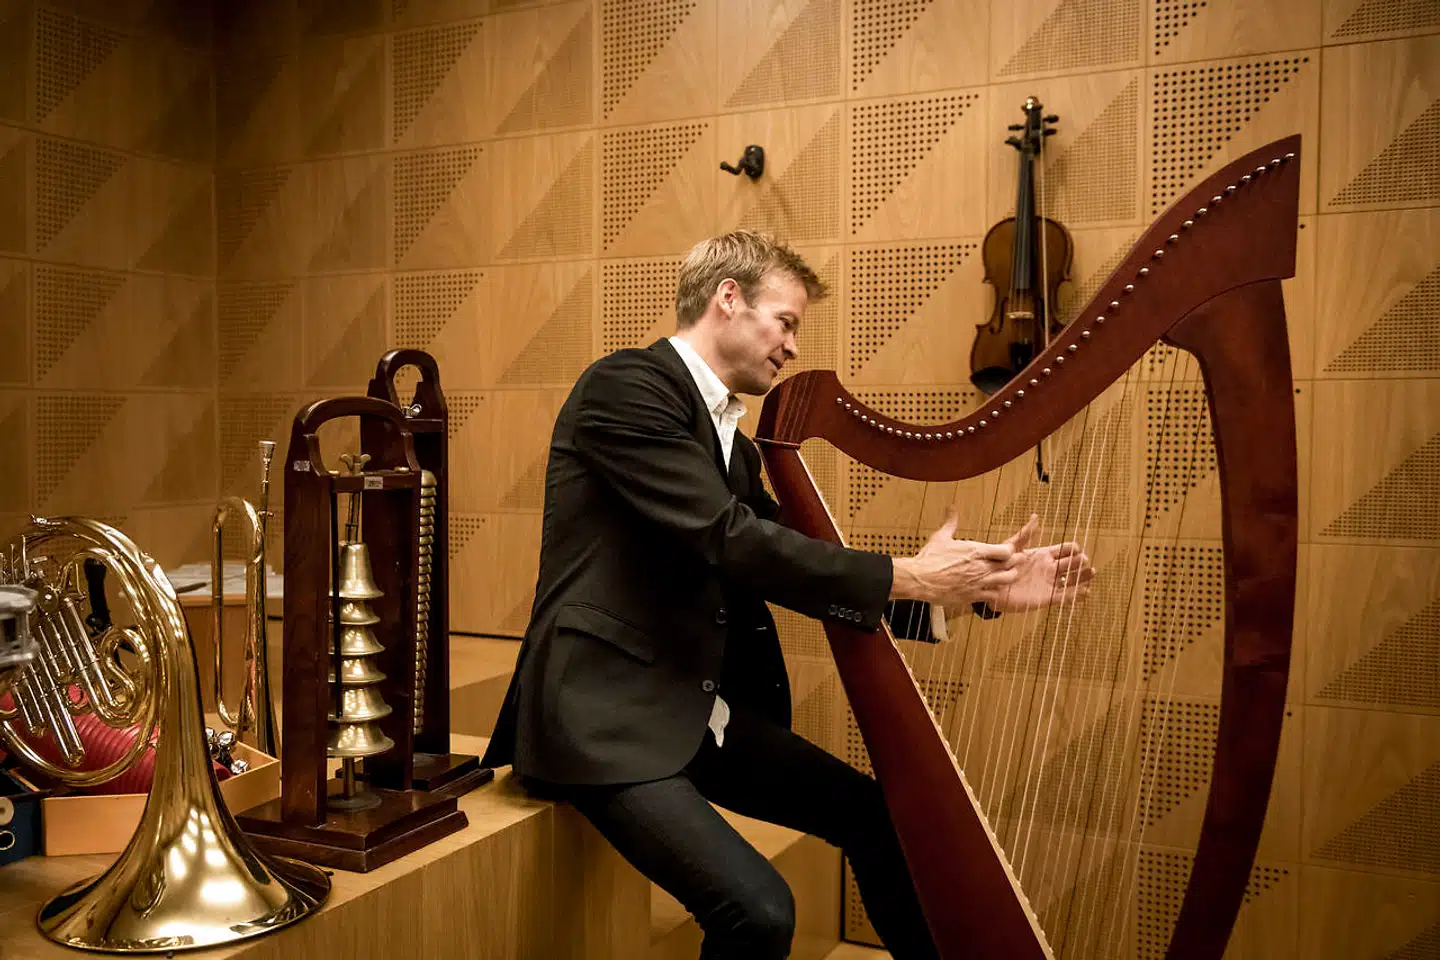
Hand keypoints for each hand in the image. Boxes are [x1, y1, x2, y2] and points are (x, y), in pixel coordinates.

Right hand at [890, 508, 1018, 607]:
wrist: (919, 579)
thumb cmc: (928, 559)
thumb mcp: (940, 537)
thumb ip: (950, 523)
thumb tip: (952, 509)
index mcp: (975, 551)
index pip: (1006, 550)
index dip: (1009, 550)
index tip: (1005, 551)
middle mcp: (980, 567)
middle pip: (1010, 565)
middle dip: (1014, 563)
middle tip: (1011, 562)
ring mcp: (978, 582)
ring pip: (1006, 581)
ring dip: (1007, 577)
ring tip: (1003, 575)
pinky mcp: (972, 596)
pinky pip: (993, 595)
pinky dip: (995, 592)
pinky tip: (990, 589)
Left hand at [977, 514, 1093, 612]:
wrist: (992, 585)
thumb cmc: (1001, 564)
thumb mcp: (1011, 547)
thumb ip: (1024, 534)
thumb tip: (1035, 516)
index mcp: (1044, 555)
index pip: (1065, 550)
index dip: (1073, 549)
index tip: (1076, 549)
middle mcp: (1050, 569)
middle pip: (1071, 564)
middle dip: (1080, 562)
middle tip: (1085, 561)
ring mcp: (1049, 583)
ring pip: (1071, 580)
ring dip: (1083, 577)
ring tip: (1092, 573)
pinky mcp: (1047, 598)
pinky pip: (1064, 597)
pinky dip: (1076, 595)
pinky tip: (1087, 592)